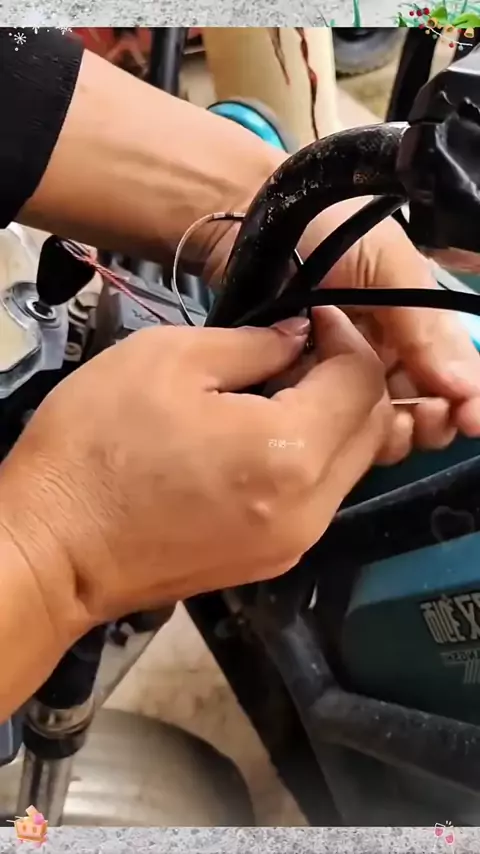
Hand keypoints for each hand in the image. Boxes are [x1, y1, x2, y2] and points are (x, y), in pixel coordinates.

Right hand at [0, 310, 390, 631]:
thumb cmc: (99, 444)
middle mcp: (311, 509)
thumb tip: (297, 339)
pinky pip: (318, 499)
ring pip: (350, 467)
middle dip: (348, 379)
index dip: (346, 338)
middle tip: (299, 351)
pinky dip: (311, 459)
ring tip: (280, 391)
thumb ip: (253, 344)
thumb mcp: (169, 360)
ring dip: (333, 421)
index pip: (361, 381)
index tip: (314, 317)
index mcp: (290, 453)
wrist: (57, 549)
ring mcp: (294, 545)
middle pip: (371, 429)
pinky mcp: (272, 563)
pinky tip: (263, 439)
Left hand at [206, 192, 479, 463]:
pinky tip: (342, 425)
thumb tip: (466, 388)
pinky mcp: (296, 389)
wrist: (247, 217)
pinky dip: (338, 429)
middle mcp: (379, 356)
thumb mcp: (389, 265)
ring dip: (391, 432)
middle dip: (431, 421)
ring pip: (374, 423)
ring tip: (395, 424)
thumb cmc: (326, 228)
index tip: (471, 419)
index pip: (447, 374)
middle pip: (416, 406)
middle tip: (431, 421)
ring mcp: (336, 375)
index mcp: (411, 326)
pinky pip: (322, 422)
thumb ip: (426, 323)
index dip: (464, 399)